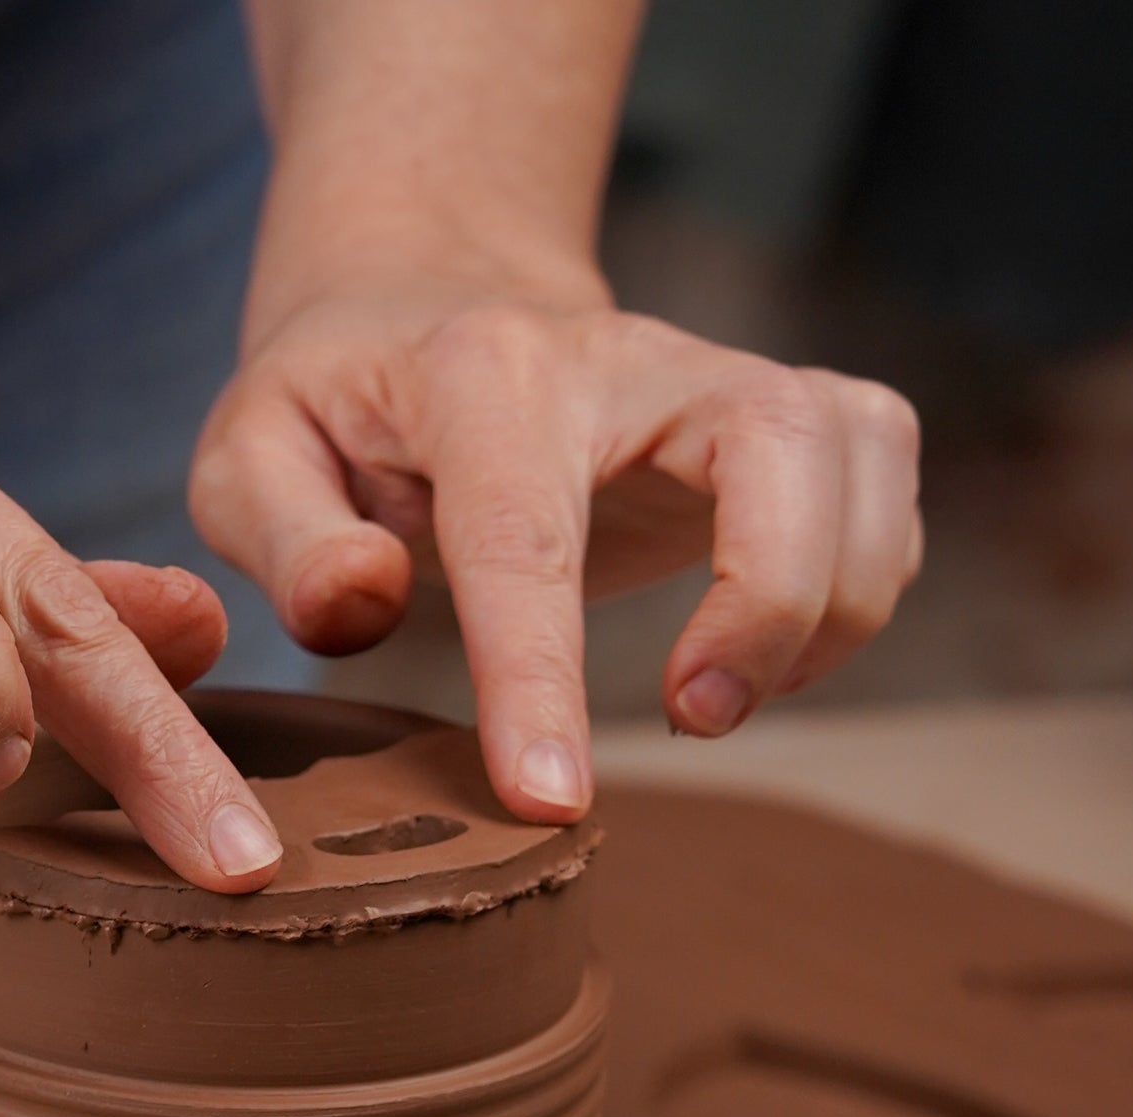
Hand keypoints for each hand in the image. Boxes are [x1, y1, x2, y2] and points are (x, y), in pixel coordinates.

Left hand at [191, 290, 923, 820]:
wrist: (422, 299)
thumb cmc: (336, 409)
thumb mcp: (251, 453)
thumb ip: (284, 534)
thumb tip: (359, 608)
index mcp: (480, 376)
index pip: (524, 536)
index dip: (540, 678)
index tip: (548, 800)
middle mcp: (624, 355)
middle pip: (776, 439)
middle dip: (768, 599)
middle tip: (693, 719)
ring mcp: (718, 371)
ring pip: (860, 447)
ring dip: (834, 597)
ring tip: (724, 698)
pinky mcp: (778, 410)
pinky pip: (882, 475)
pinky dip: (862, 577)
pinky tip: (772, 657)